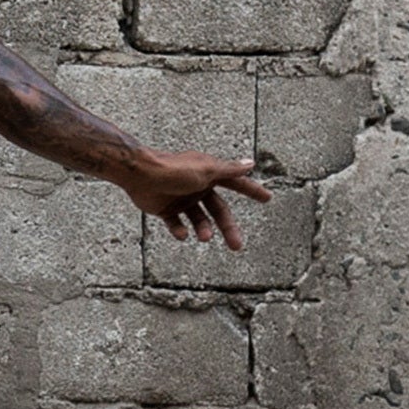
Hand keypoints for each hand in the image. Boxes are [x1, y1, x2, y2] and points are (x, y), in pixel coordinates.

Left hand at [119, 149, 273, 245]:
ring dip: (203, 229)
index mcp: (210, 174)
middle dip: (228, 227)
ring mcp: (181, 198)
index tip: (267, 198)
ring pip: (199, 219)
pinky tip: (182, 234)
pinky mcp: (165, 208)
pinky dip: (180, 230)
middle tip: (237, 245)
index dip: (252, 190)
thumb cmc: (174, 169)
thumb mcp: (207, 170)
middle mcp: (197, 186)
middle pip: (218, 210)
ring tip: (204, 237)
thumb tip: (251, 163)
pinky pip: (176, 224)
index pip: (237, 183)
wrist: (141, 175)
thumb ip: (229, 170)